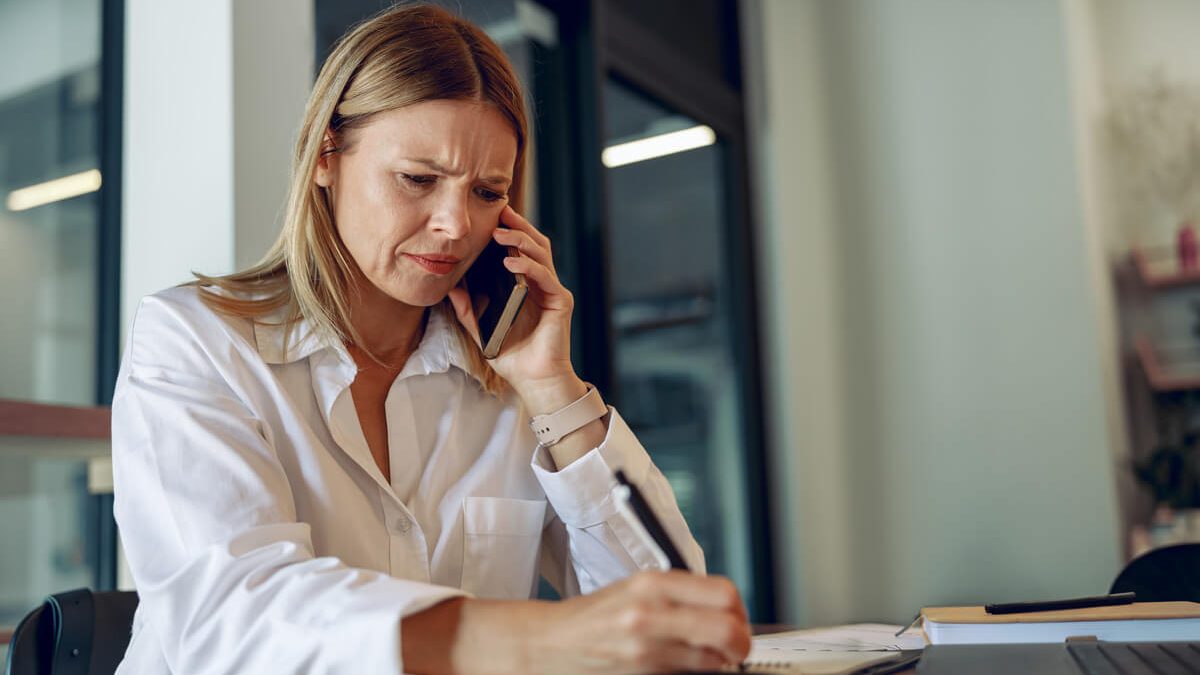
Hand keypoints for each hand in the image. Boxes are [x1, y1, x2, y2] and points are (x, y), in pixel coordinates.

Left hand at [446, 204, 582, 411]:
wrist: (533, 380)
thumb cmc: (511, 355)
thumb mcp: (481, 328)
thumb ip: (468, 307)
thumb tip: (449, 286)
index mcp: (526, 285)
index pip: (520, 249)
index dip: (509, 231)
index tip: (490, 216)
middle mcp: (542, 283)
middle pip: (534, 244)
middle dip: (517, 226)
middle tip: (499, 211)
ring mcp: (552, 291)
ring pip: (541, 254)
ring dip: (521, 241)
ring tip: (500, 234)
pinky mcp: (560, 302)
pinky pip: (545, 277)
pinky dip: (529, 266)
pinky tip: (511, 262)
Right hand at [526, 571, 751, 673]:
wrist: (551, 643)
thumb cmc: (594, 617)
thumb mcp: (636, 589)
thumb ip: (678, 595)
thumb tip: (725, 609)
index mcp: (654, 582)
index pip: (724, 593)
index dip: (740, 612)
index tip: (738, 620)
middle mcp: (651, 611)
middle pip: (728, 628)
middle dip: (741, 644)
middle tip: (736, 649)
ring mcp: (646, 646)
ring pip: (713, 660)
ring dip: (718, 662)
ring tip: (707, 658)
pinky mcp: (641, 672)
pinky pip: (688, 674)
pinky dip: (694, 673)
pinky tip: (681, 667)